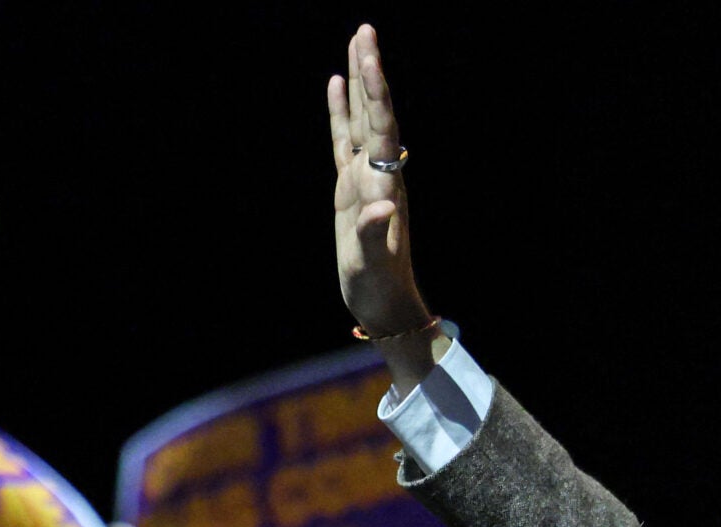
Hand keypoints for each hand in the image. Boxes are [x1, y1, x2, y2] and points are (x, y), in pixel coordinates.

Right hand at [329, 25, 431, 337]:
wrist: (384, 302)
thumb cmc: (379, 285)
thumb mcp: (374, 262)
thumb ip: (374, 233)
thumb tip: (382, 207)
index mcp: (384, 182)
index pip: (381, 127)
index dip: (375, 91)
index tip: (369, 55)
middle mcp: (378, 172)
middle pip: (374, 111)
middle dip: (369, 71)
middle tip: (365, 29)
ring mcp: (363, 176)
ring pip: (359, 118)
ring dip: (358, 81)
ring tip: (356, 42)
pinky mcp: (349, 187)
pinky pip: (343, 138)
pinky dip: (339, 110)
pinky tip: (335, 85)